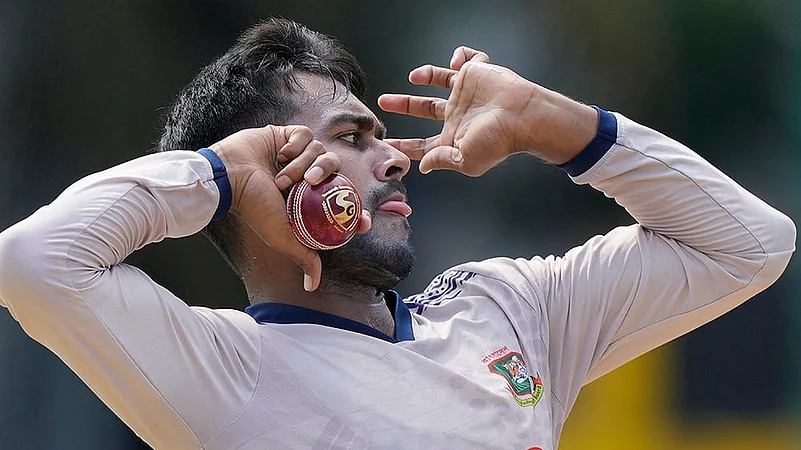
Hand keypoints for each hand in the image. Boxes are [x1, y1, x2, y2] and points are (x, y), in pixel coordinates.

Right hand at [209, 126, 370, 291]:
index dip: (359, 210)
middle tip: (307, 183)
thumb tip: (313, 285)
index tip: (365, 220)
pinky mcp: (288, 136)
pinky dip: (296, 145)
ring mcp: (299, 155)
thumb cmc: (254, 208)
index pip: (344, 202)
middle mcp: (308, 176)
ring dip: (303, 163)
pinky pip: (306, 135)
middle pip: (337, 170)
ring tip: (282, 176)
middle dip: (325, 174)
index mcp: (311, 199)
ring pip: (321, 151)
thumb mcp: (283, 237)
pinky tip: (281, 155)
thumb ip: (304, 257)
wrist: (231, 177)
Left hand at [378, 46, 596, 175]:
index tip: (389, 143)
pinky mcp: (477, 72)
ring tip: (415, 76)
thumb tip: (423, 168)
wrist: (523, 115)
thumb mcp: (465, 160)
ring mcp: (467, 92)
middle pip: (424, 108)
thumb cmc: (498, 140)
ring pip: (439, 80)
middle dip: (403, 104)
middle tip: (384, 101)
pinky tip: (455, 61)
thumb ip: (441, 161)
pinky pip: (468, 57)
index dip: (406, 144)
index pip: (425, 143)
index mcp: (454, 136)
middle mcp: (458, 113)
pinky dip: (460, 54)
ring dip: (425, 74)